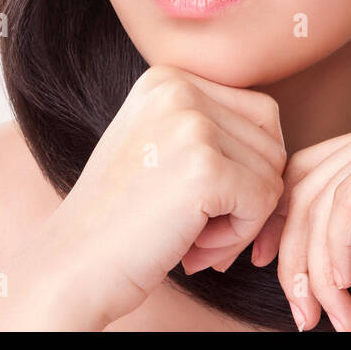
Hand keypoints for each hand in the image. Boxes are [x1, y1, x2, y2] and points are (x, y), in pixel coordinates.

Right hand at [22, 64, 286, 327]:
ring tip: (189, 235)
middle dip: (247, 195)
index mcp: (168, 78)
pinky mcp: (205, 169)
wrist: (67, 271)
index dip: (244, 168)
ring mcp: (192, 126)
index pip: (259, 115)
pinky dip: (239, 236)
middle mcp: (179, 89)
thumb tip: (283, 142)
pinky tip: (192, 248)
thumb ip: (213, 130)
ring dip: (242, 219)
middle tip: (196, 227)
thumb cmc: (120, 222)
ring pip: (273, 173)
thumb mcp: (161, 149)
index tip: (198, 202)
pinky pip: (266, 201)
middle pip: (272, 142)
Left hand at [250, 99, 350, 330]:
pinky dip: (335, 249)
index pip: (312, 172)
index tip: (280, 280)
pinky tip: (346, 285)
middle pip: (306, 183)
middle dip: (292, 254)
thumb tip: (303, 248)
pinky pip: (346, 201)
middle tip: (301, 312)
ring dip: (314, 266)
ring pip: (320, 197)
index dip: (284, 225)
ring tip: (327, 314)